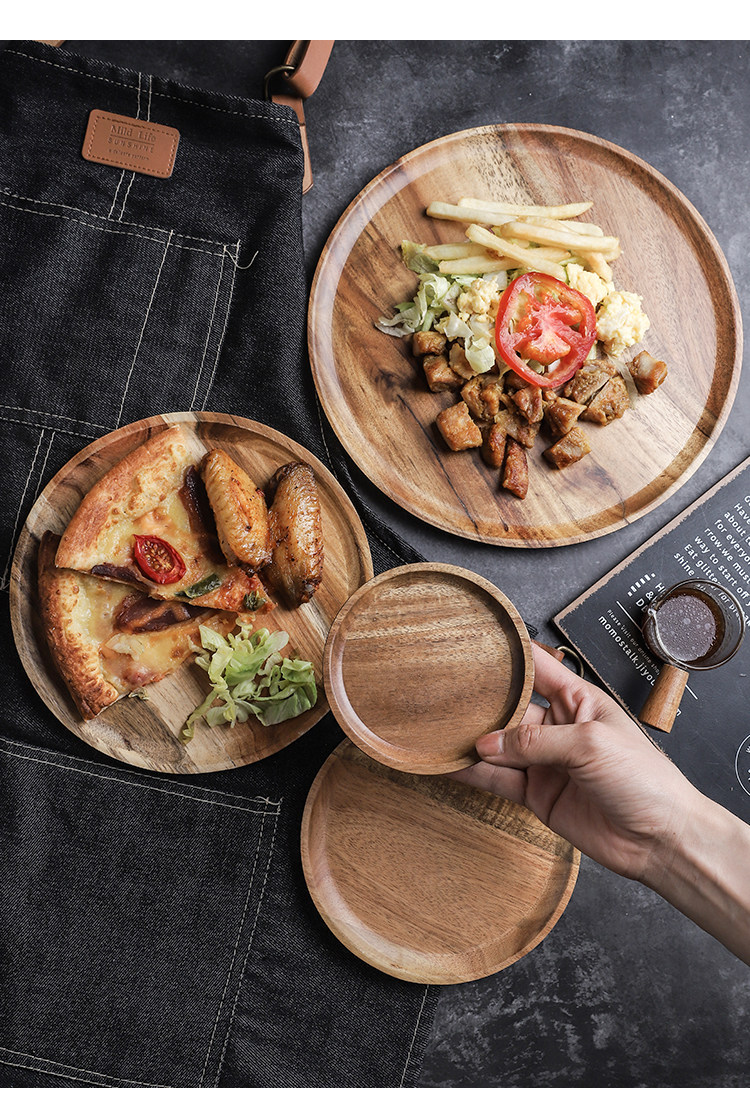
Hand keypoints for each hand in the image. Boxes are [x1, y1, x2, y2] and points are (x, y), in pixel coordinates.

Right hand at [453, 642, 700, 882]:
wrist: (660, 840)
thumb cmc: (645, 781)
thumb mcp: (590, 745)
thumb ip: (536, 741)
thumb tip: (487, 744)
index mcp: (579, 701)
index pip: (538, 668)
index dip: (509, 656)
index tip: (474, 644)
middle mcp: (559, 728)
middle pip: (510, 708)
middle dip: (481, 704)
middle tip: (444, 697)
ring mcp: (547, 763)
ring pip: (499, 746)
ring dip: (472, 741)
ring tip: (439, 731)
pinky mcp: (538, 795)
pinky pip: (499, 780)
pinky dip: (475, 773)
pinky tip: (453, 764)